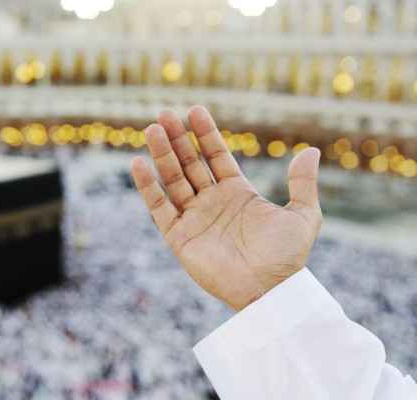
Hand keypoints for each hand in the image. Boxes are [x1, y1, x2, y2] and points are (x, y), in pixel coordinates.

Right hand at [131, 106, 322, 310]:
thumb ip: (302, 183)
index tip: (195, 110)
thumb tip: (311, 151)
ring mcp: (194, 218)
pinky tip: (138, 164)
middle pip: (190, 163)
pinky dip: (147, 187)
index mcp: (237, 193)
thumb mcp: (303, 216)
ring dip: (162, 155)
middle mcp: (212, 202)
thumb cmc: (286, 257)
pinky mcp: (179, 237)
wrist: (268, 291)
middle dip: (178, 139)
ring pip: (172, 180)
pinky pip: (159, 208)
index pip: (216, 156)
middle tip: (165, 113)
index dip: (206, 134)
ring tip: (153, 129)